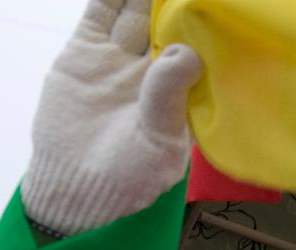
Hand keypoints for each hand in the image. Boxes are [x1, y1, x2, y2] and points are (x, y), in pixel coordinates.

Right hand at [20, 0, 200, 233]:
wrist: (77, 186)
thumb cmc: (131, 177)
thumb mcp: (160, 142)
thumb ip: (169, 98)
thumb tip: (186, 53)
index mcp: (182, 90)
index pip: (197, 46)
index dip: (204, 22)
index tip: (217, 4)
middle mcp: (154, 68)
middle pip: (166, 19)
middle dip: (175, 1)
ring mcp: (119, 56)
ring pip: (134, 10)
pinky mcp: (85, 50)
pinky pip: (99, 12)